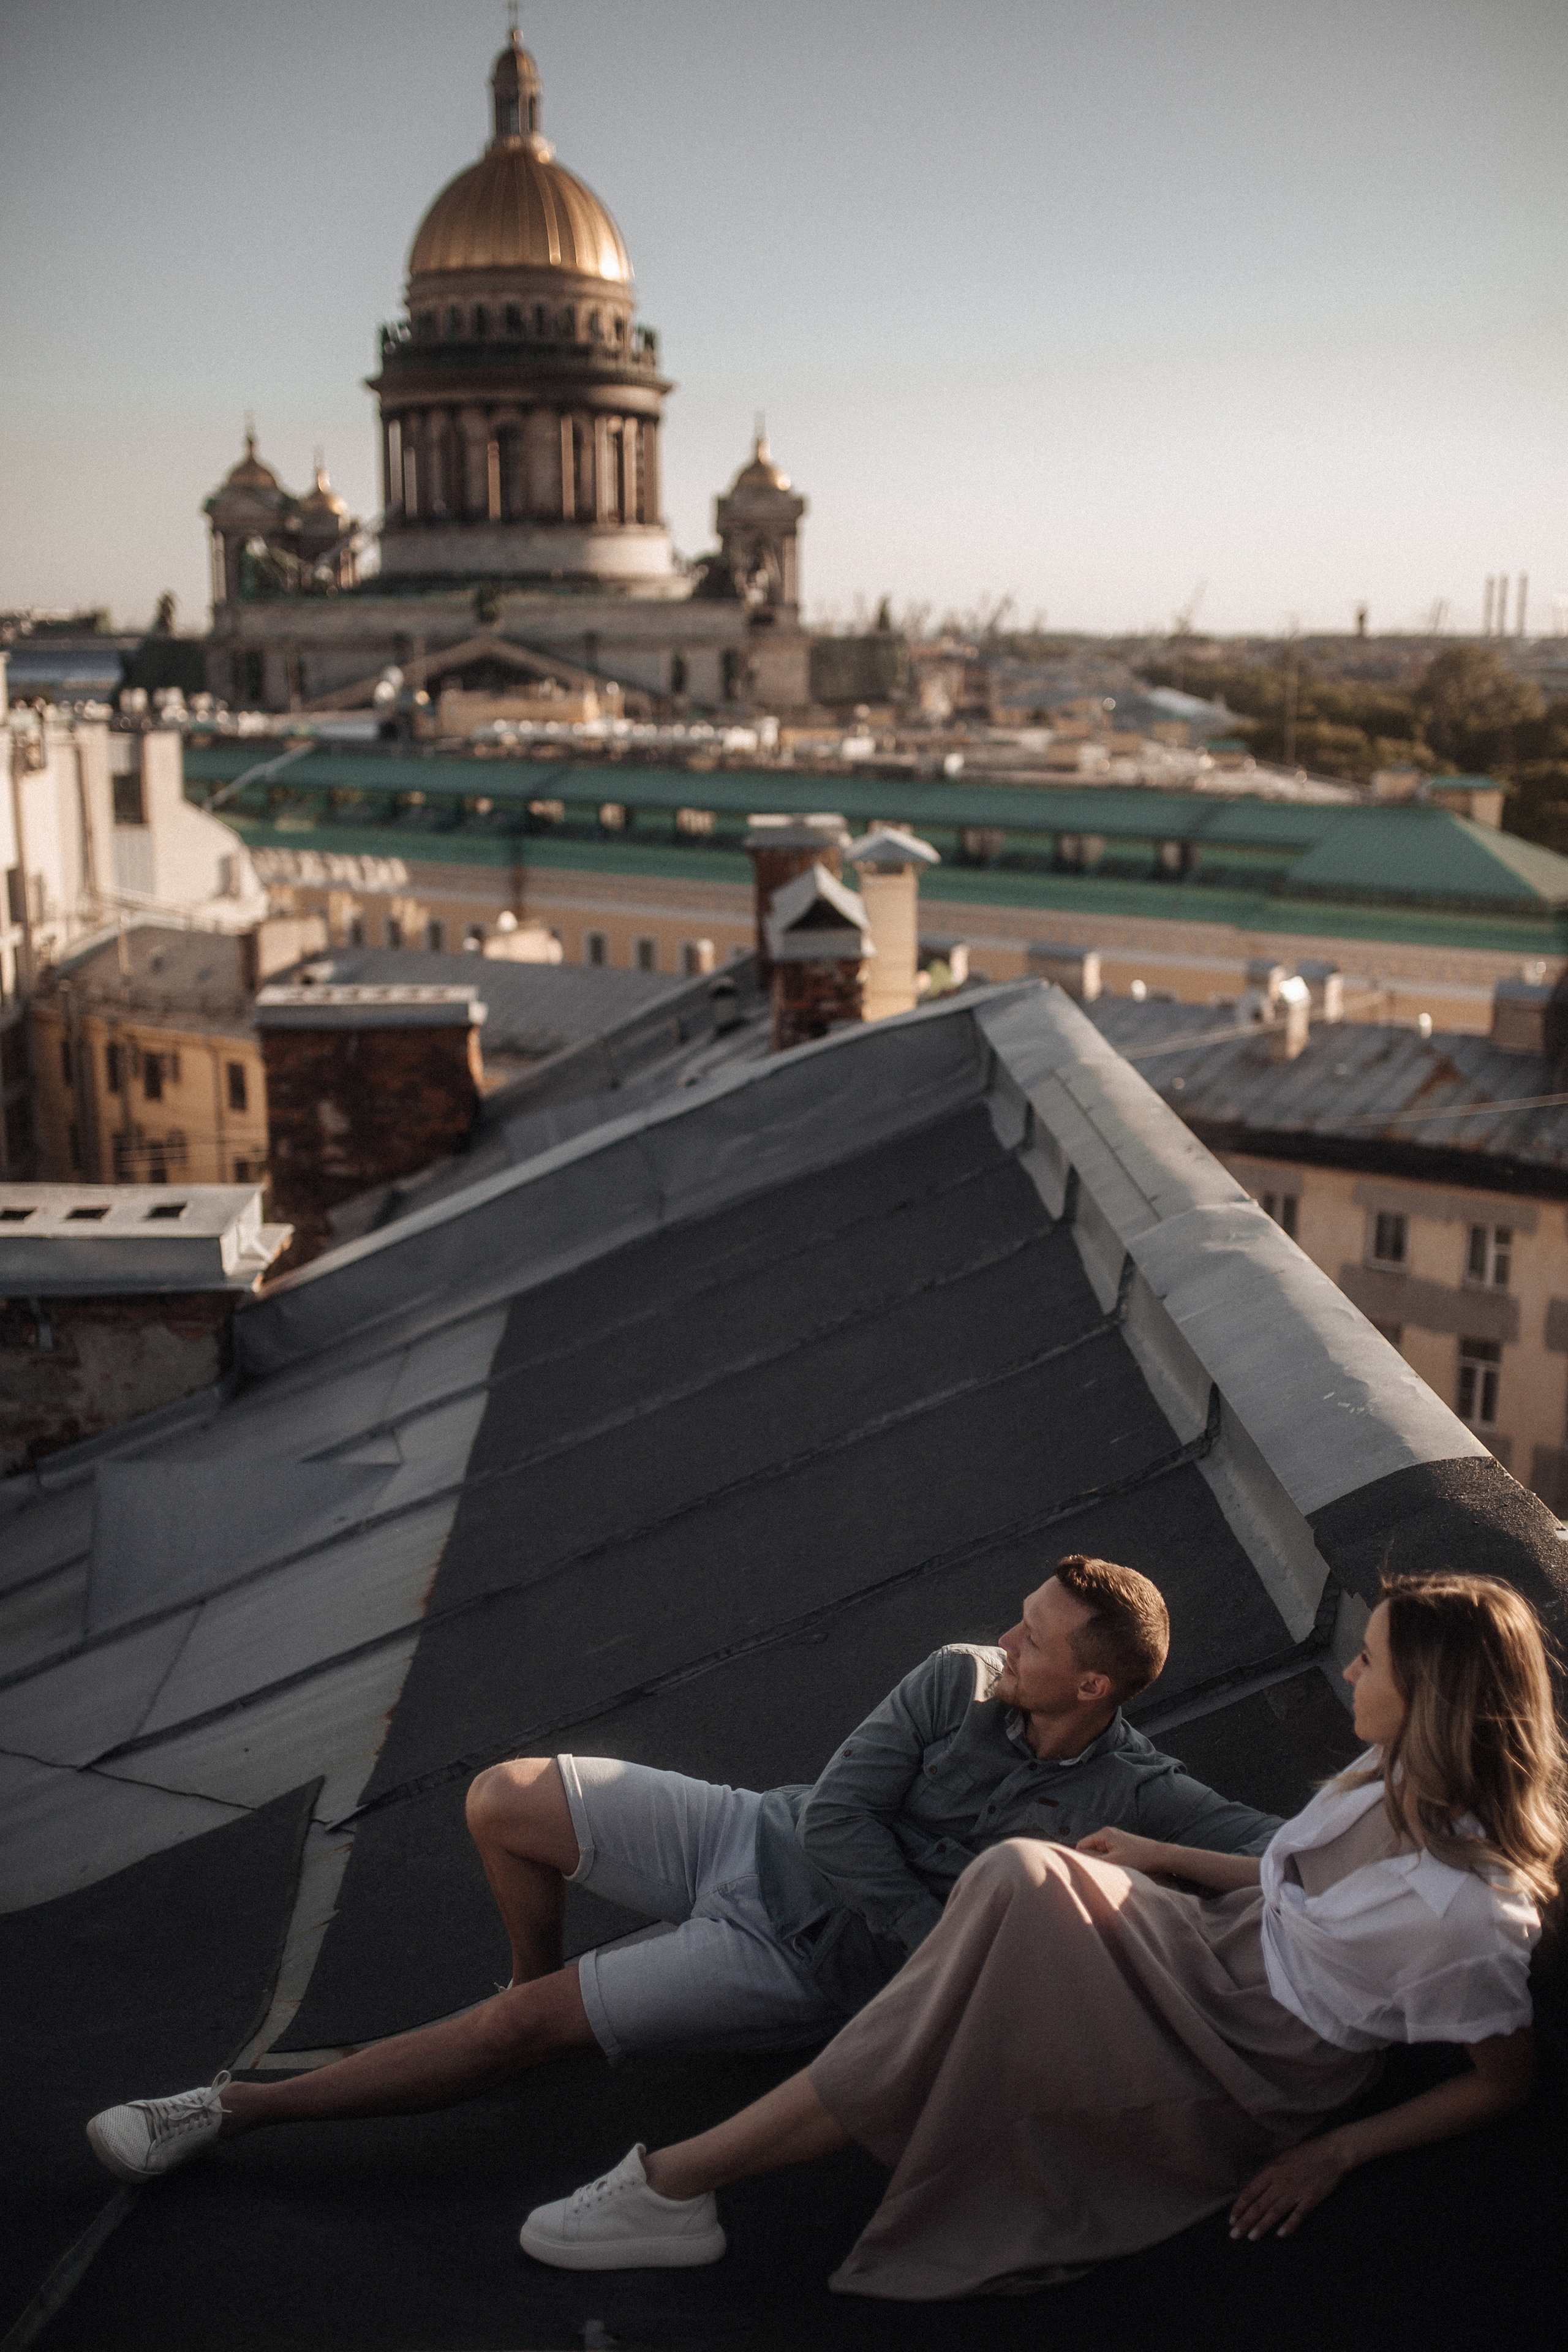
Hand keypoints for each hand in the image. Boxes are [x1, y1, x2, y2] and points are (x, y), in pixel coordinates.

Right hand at [1074, 1826, 1168, 1873]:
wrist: (1159, 1856)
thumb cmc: (1138, 1858)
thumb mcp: (1114, 1861)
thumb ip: (1094, 1860)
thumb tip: (1077, 1860)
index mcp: (1104, 1833)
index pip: (1082, 1845)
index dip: (1082, 1859)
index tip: (1086, 1871)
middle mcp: (1108, 1833)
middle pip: (1090, 1849)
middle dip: (1094, 1861)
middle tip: (1103, 1871)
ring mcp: (1115, 1838)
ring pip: (1100, 1853)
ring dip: (1103, 1862)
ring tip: (1113, 1870)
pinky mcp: (1121, 1845)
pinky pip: (1108, 1854)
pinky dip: (1110, 1862)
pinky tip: (1119, 1868)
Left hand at [1229, 2135, 1349, 2240]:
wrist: (1330, 2152)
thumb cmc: (1304, 2154)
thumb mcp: (1281, 2158)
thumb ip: (1268, 2174)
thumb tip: (1255, 2191)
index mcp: (1271, 2170)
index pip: (1250, 2192)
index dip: (1239, 2207)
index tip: (1231, 2220)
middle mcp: (1280, 2182)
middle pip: (1259, 2205)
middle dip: (1245, 2221)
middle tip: (1234, 2235)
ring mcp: (1296, 2191)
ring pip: (1275, 2212)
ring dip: (1262, 2226)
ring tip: (1251, 2237)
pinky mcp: (1311, 2198)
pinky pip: (1298, 2214)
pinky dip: (1289, 2225)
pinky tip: (1281, 2235)